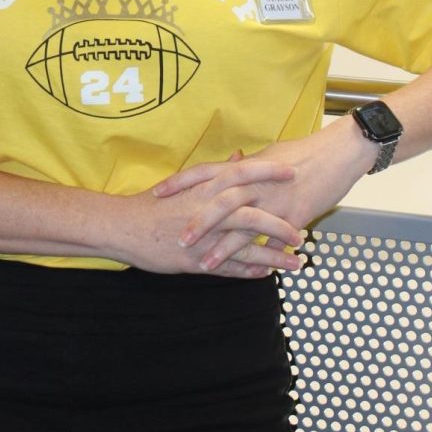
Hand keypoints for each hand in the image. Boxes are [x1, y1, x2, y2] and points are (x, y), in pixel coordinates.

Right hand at [113, 158, 302, 278]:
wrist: (125, 226)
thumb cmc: (155, 204)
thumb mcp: (186, 183)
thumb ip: (216, 173)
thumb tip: (239, 158)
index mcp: (204, 187)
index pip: (242, 174)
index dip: (269, 173)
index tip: (293, 170)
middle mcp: (207, 210)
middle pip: (251, 212)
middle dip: (281, 219)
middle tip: (306, 225)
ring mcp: (203, 237)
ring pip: (245, 245)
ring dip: (273, 253)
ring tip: (297, 259)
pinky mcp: (196, 260)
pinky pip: (229, 268)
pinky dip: (251, 271)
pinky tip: (269, 274)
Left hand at [153, 119, 375, 272]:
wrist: (338, 154)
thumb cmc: (305, 154)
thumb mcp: (270, 157)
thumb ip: (248, 166)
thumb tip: (233, 166)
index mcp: (247, 165)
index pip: (206, 171)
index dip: (182, 182)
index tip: (159, 193)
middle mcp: (255, 181)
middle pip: (218, 199)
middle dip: (196, 219)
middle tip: (177, 237)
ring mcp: (274, 199)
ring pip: (240, 222)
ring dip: (221, 244)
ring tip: (202, 262)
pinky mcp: (293, 215)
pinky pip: (270, 238)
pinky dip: (257, 254)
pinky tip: (250, 270)